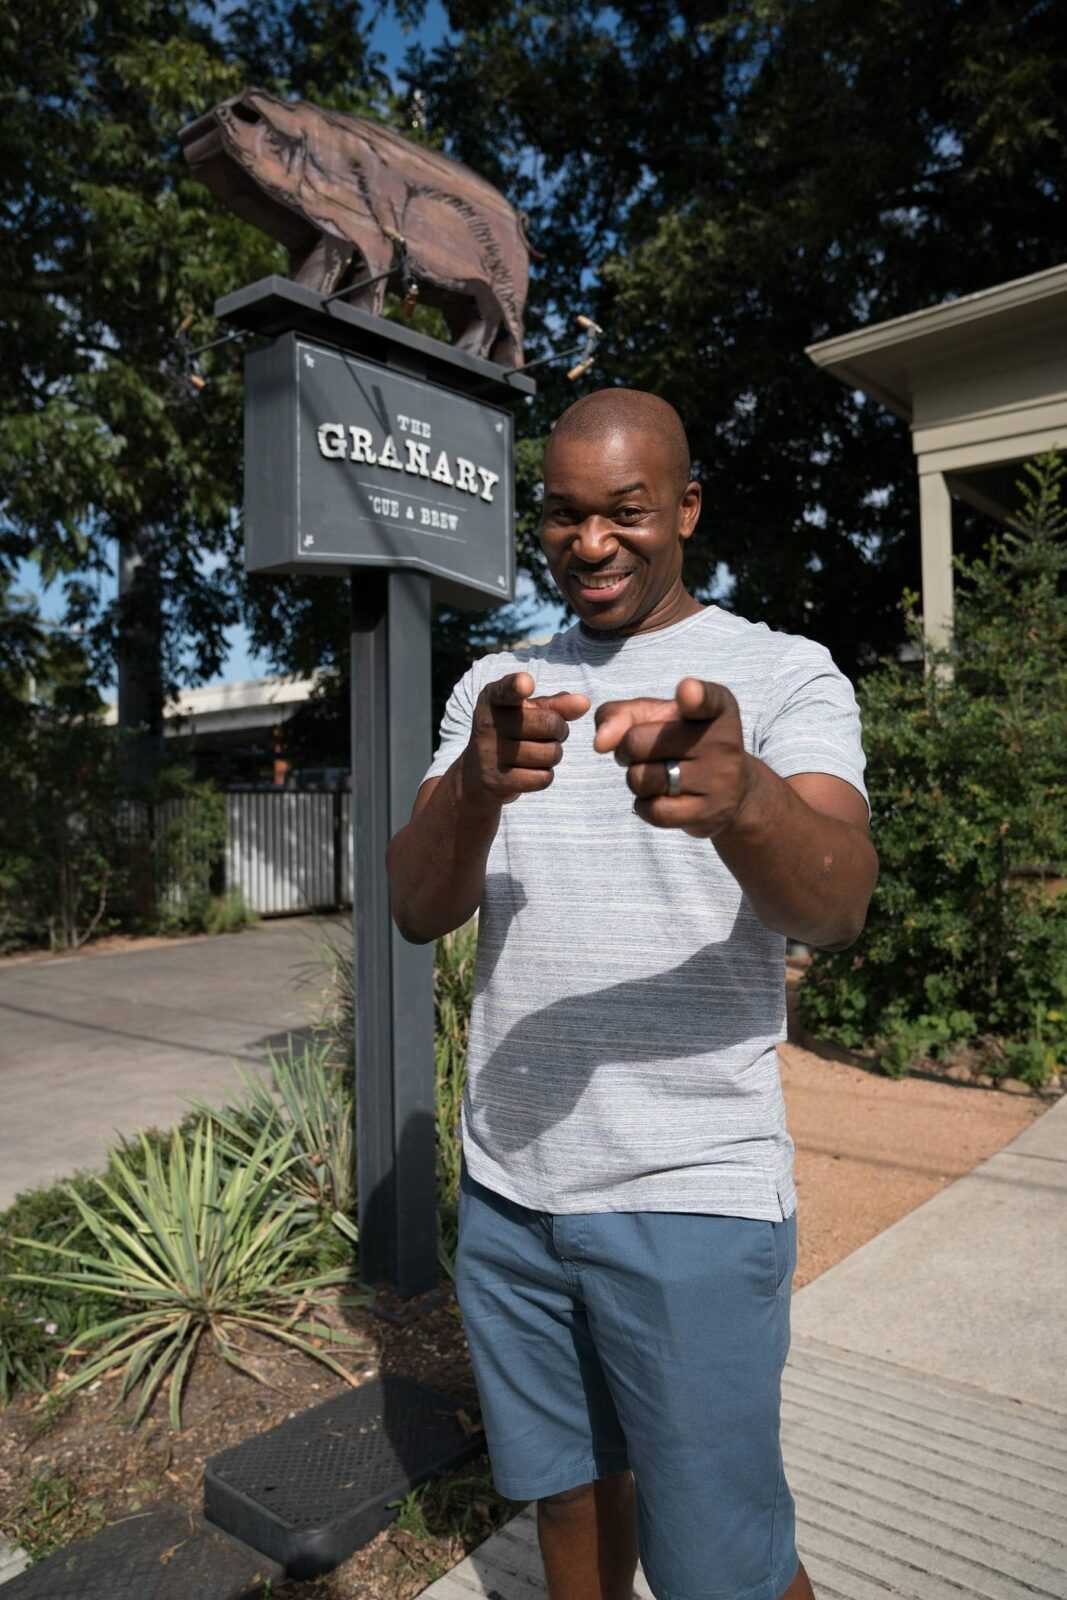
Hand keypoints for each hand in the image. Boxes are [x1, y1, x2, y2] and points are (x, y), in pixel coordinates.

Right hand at [461, 671, 590, 807]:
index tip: (526, 684)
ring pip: (551, 754)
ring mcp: (489, 754)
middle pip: (549, 724)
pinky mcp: (496, 781)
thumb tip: (584, 703)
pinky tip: (529, 771)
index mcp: (493, 698)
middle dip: (559, 730)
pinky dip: (544, 775)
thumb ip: (556, 705)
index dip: (518, 685)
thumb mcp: (528, 713)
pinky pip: (542, 778)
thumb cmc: (512, 733)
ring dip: (553, 755)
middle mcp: (487, 723)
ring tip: (537, 752)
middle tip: (547, 734)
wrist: (476, 774)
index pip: (506, 690)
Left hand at [593, 677, 751, 837]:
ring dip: (636, 779)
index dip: (693, 695)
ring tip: (659, 774)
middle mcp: (723, 741)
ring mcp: (719, 780)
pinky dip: (645, 805)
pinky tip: (663, 797)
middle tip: (647, 753)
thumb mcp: (655, 716)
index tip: (686, 692)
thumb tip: (600, 742)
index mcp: (716, 707)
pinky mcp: (708, 813)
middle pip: (637, 742)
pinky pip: (652, 810)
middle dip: (627, 749)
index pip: (707, 698)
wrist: (729, 790)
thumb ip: (620, 715)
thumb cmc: (681, 742)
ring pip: (641, 779)